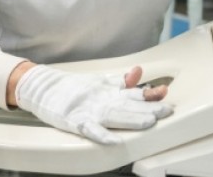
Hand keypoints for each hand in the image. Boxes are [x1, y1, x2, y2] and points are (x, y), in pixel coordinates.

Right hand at [15, 65, 172, 143]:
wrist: (46, 88)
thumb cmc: (76, 89)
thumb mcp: (101, 82)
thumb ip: (121, 81)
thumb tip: (138, 71)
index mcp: (110, 93)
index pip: (134, 94)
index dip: (150, 95)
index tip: (165, 94)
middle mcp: (103, 101)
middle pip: (129, 105)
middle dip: (148, 108)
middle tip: (166, 110)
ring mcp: (90, 111)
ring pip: (114, 116)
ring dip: (132, 119)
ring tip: (148, 122)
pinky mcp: (76, 121)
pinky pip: (91, 130)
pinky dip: (102, 135)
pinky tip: (113, 141)